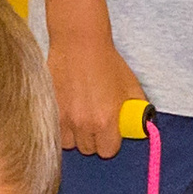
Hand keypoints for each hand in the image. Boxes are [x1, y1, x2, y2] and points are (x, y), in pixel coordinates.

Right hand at [47, 31, 141, 157]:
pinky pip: (55, 131)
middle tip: (95, 121)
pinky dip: (62, 126)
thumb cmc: (106, 61)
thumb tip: (143, 124)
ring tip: (80, 116)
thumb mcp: (131, 86)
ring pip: (69, 143)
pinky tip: (68, 112)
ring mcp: (63, 118)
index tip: (110, 133)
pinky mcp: (49, 110)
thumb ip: (137, 109)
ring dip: (75, 134)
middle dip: (93, 138)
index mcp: (106, 121)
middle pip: (88, 149)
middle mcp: (83, 124)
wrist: (78, 42)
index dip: (110, 142)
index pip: (108, 151)